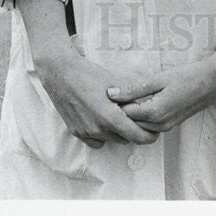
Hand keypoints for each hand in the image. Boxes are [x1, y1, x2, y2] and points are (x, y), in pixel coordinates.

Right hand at [36, 49, 165, 148]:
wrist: (61, 74)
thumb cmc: (89, 74)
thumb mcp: (115, 80)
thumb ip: (132, 94)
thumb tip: (148, 99)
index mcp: (110, 117)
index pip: (137, 136)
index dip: (149, 136)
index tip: (155, 132)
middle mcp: (98, 129)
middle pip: (125, 139)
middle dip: (134, 131)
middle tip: (139, 120)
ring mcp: (85, 132)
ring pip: (110, 140)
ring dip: (118, 133)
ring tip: (121, 116)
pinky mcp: (76, 131)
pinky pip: (95, 141)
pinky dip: (103, 135)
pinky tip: (104, 121)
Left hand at [106, 50, 215, 132]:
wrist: (213, 81)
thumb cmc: (188, 76)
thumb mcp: (160, 78)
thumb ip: (134, 88)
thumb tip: (110, 93)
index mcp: (154, 113)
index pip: (124, 115)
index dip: (114, 103)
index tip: (108, 91)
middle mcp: (159, 125)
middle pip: (130, 123)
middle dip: (121, 110)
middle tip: (114, 93)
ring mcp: (165, 127)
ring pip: (139, 125)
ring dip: (131, 113)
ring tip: (127, 96)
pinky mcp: (170, 125)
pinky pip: (149, 124)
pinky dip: (142, 115)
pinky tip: (141, 100)